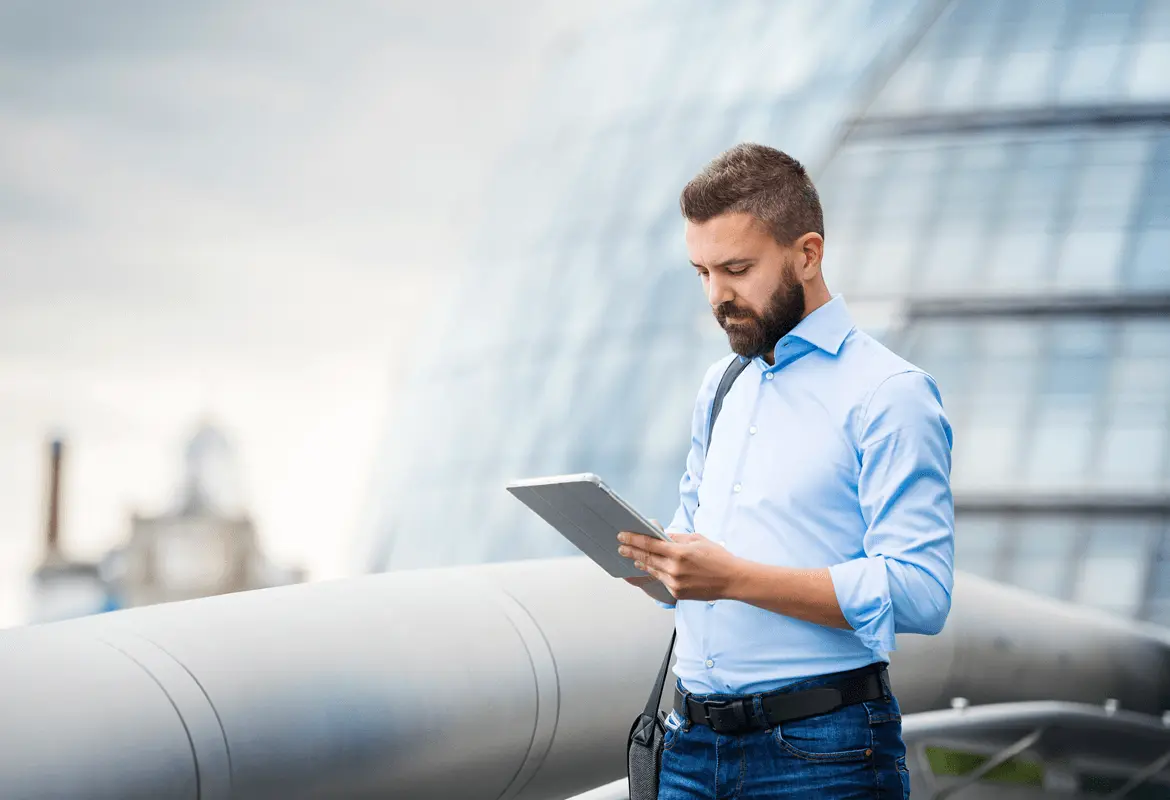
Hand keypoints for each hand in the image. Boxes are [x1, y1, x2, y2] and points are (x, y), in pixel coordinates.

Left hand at [617, 530, 744, 601]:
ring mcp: (675, 583)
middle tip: (620, 547)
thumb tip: (661, 536)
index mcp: (679, 553)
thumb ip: (676, 538)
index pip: (649, 544)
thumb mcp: (697, 540)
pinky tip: (650, 568)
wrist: (732, 580)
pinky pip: (663, 580)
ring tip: (633, 558)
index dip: (633, 539)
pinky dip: (656, 573)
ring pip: (653, 570)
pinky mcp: (678, 593)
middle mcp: (674, 569)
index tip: (622, 536)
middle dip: (631, 551)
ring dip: (641, 563)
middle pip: (646, 558)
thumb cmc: (718, 557)